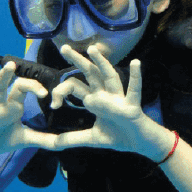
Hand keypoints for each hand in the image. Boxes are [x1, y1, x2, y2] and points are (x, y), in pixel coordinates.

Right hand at [0, 61, 56, 168]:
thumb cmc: (3, 139)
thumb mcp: (25, 139)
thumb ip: (43, 139)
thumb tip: (64, 143)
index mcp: (11, 104)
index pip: (21, 87)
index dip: (33, 87)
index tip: (43, 94)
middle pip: (0, 87)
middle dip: (4, 76)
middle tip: (11, 65)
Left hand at [49, 45, 170, 158]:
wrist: (138, 144)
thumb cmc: (117, 136)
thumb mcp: (90, 138)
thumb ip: (71, 139)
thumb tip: (52, 144)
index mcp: (94, 100)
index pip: (75, 86)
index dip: (61, 91)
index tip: (53, 105)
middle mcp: (105, 95)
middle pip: (90, 74)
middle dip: (78, 60)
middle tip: (64, 47)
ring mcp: (118, 99)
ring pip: (109, 77)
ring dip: (102, 63)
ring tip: (92, 49)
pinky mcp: (131, 107)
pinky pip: (133, 90)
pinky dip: (135, 77)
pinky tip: (136, 63)